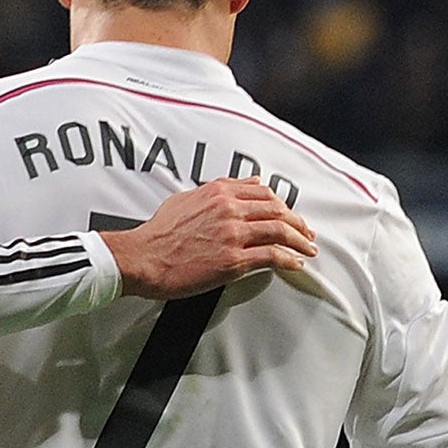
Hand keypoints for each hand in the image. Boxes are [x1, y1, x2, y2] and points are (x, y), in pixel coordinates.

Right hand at [101, 179, 315, 297]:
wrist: (141, 258)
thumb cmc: (157, 234)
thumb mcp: (186, 199)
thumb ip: (217, 190)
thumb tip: (245, 184)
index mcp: (219, 193)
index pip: (264, 193)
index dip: (283, 205)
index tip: (288, 214)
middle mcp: (230, 209)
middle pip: (279, 211)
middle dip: (298, 223)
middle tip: (305, 232)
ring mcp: (233, 234)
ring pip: (280, 231)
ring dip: (299, 241)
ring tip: (306, 248)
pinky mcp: (233, 260)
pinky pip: (272, 256)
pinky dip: (288, 259)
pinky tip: (294, 263)